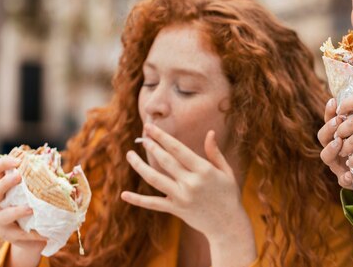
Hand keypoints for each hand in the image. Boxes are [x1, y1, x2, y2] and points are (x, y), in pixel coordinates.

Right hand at [0, 155, 45, 266]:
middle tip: (19, 177)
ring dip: (16, 211)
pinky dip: (31, 233)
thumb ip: (52, 180)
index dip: (3, 163)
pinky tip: (43, 234)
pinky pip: (18, 233)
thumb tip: (75, 171)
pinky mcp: (6, 234)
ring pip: (2, 215)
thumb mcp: (42, 191)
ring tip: (30, 209)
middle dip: (6, 182)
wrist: (34, 234)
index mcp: (4, 185)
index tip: (18, 160)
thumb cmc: (38, 205)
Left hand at [121, 123, 255, 266]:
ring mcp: (182, 197)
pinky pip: (153, 204)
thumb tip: (210, 132)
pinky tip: (124, 194)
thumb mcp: (226, 171)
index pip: (178, 150)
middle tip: (142, 136)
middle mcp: (191, 183)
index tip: (151, 127)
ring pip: (155, 180)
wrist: (228, 224)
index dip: (163, 137)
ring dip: (140, 166)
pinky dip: (138, 200)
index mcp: (204, 170)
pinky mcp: (176, 209)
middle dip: (152, 147)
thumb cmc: (228, 194)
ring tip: (130, 155)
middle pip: (165, 162)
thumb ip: (214, 152)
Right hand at [317, 98, 352, 188]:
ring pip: (326, 156)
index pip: (330, 120)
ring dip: (330, 149)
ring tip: (339, 143)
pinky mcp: (347, 179)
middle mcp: (336, 148)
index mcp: (341, 133)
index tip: (334, 102)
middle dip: (328, 128)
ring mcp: (339, 164)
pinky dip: (344, 177)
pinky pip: (341, 179)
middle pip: (323, 136)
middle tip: (338, 121)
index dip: (329, 111)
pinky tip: (349, 174)